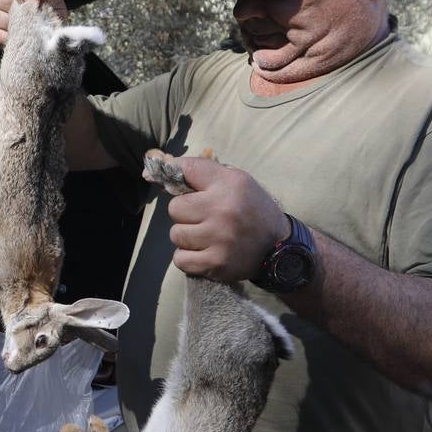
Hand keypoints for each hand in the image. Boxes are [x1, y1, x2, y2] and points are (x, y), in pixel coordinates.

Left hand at [164, 156, 289, 282]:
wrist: (280, 247)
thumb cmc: (251, 209)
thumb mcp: (235, 181)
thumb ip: (199, 174)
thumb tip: (151, 174)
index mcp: (230, 183)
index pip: (186, 168)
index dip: (174, 175)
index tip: (174, 183)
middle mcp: (223, 209)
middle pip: (174, 208)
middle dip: (184, 213)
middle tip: (201, 217)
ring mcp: (219, 238)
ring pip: (176, 235)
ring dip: (186, 236)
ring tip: (205, 235)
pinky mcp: (216, 263)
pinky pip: (180, 259)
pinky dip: (187, 257)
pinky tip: (203, 251)